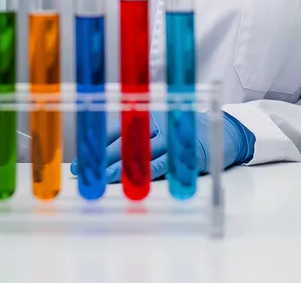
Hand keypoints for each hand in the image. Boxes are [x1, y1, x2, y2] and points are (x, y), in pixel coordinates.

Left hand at [69, 111, 253, 182]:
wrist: (222, 130)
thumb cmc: (184, 131)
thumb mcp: (158, 128)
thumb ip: (134, 136)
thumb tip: (100, 153)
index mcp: (146, 118)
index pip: (115, 132)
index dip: (94, 147)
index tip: (78, 162)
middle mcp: (156, 126)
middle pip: (123, 143)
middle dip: (100, 159)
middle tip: (82, 173)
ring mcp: (171, 139)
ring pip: (141, 154)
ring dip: (121, 168)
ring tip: (103, 179)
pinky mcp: (186, 154)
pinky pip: (164, 164)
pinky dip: (148, 174)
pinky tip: (134, 183)